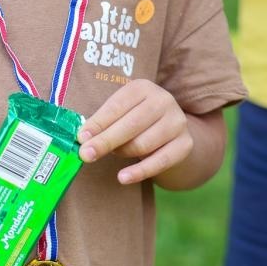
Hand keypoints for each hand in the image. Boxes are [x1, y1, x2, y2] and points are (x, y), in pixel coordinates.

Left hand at [78, 80, 193, 184]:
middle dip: (106, 141)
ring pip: (143, 144)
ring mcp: (177, 122)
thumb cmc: (136, 121)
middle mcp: (163, 100)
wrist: (170, 132)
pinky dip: (139, 171)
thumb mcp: (121, 114)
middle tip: (86, 155)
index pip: (117, 106)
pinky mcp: (185, 144)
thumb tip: (83, 139)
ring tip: (114, 154)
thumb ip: (103, 123)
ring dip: (122, 153)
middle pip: (131, 125)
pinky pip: (159, 161)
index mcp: (143, 87)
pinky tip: (122, 178)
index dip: (98, 123)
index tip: (81, 138)